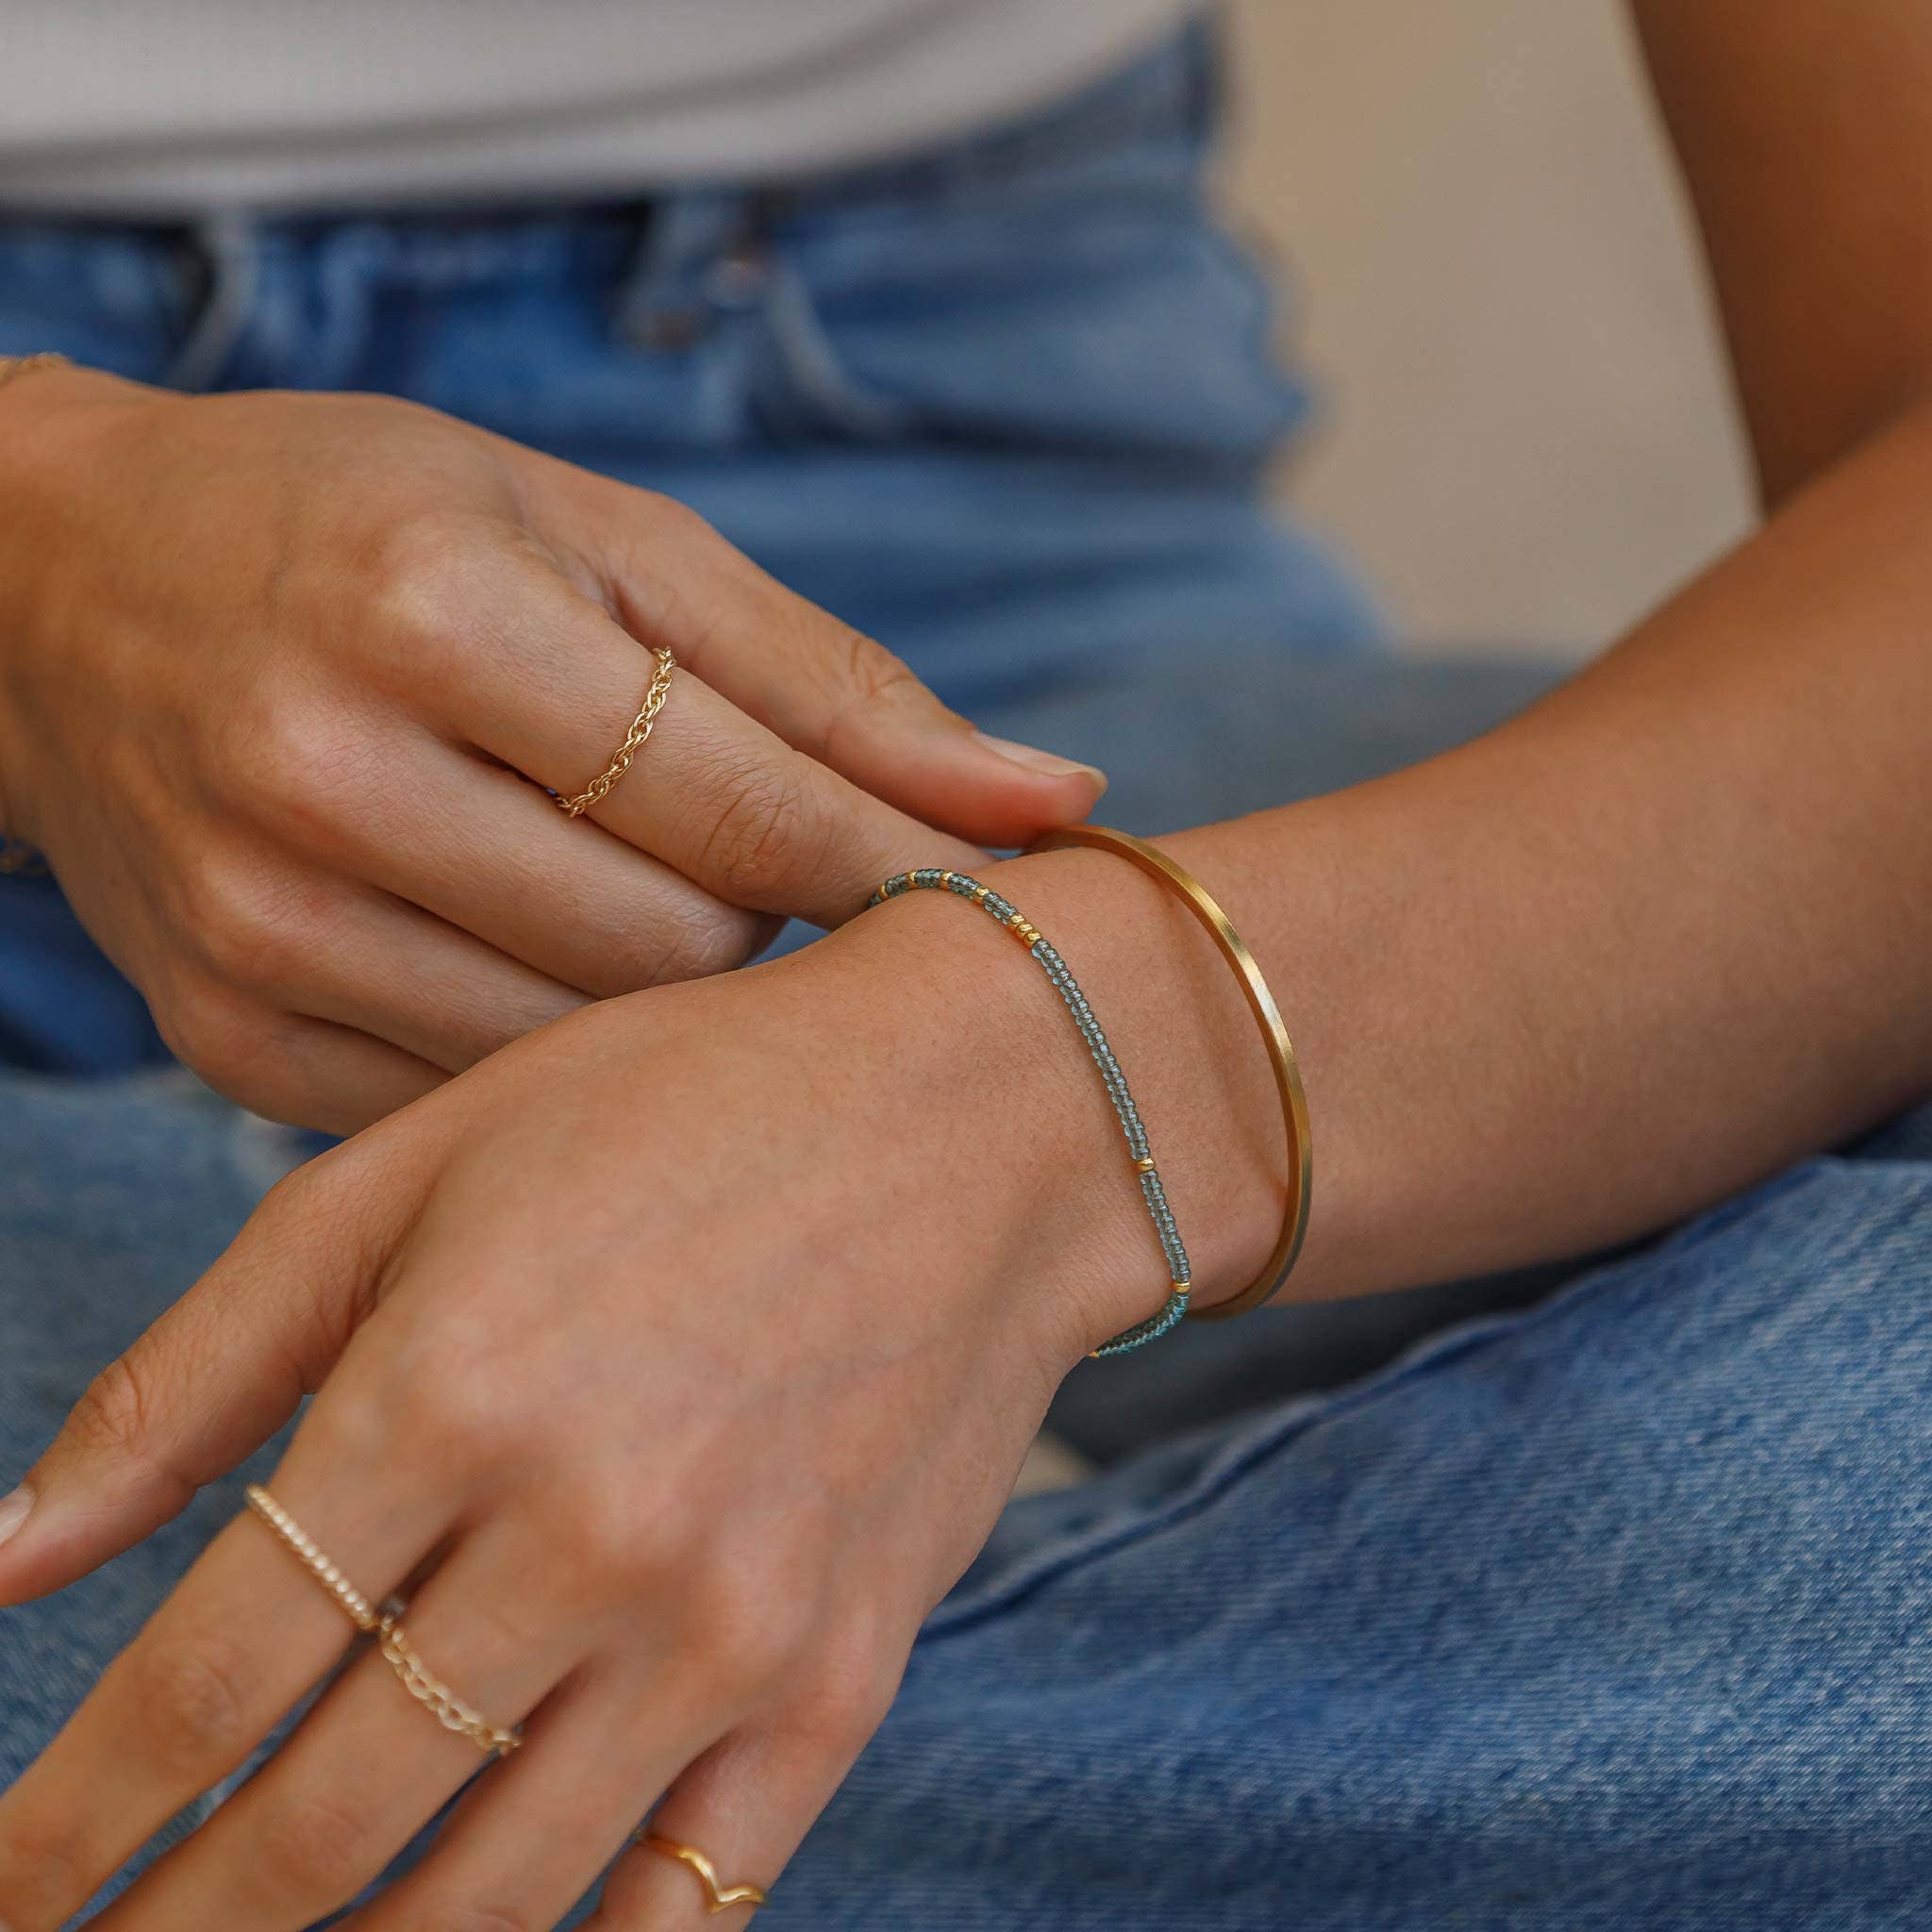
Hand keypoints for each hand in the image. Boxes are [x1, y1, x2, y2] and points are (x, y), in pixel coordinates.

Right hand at [0, 368, 1103, 1132]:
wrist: (63, 592)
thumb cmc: (370, 529)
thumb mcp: (606, 543)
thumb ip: (834, 683)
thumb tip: (1062, 799)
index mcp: (427, 612)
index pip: (742, 807)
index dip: (886, 862)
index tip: (981, 893)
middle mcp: (318, 780)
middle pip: (677, 952)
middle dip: (759, 922)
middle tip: (755, 865)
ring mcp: (256, 934)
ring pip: (589, 1050)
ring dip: (662, 994)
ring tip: (638, 898)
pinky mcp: (223, 1044)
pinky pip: (480, 1102)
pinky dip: (549, 1046)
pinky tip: (530, 956)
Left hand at [0, 853, 1260, 1929]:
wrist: (982, 1117)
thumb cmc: (684, 1104)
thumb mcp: (416, 1167)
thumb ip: (199, 1365)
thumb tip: (8, 1554)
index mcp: (450, 1389)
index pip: (199, 1687)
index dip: (63, 1824)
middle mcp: (585, 1536)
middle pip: (313, 1831)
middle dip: (167, 1928)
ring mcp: (730, 1629)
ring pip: (480, 1906)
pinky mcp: (841, 1680)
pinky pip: (683, 1907)